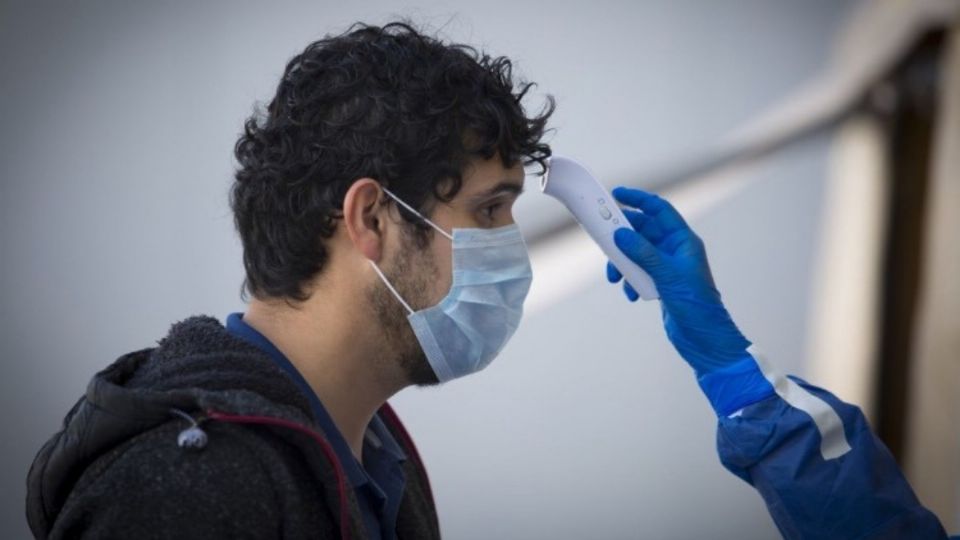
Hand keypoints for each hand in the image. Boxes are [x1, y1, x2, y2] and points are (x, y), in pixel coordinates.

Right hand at [606, 187, 750, 373]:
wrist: (704, 339)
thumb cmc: (696, 306)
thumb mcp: (667, 276)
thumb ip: (643, 253)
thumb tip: (621, 235)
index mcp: (683, 241)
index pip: (659, 211)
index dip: (639, 200)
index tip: (617, 194)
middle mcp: (675, 251)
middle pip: (643, 232)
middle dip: (623, 237)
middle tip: (605, 239)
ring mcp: (667, 268)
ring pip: (636, 254)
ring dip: (623, 263)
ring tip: (615, 277)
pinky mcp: (660, 284)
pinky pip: (638, 273)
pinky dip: (630, 280)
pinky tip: (631, 293)